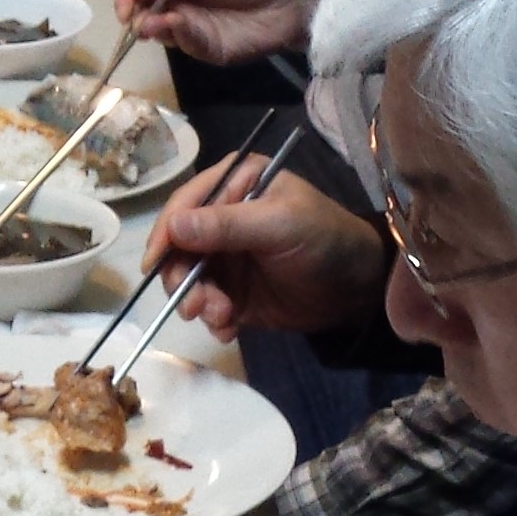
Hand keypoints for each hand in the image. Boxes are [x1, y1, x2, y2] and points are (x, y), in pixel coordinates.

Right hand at [118, 0, 311, 63]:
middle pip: (145, 13)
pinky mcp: (209, 49)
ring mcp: (195, 28)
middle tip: (135, 18)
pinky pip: (186, 45)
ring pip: (161, 32)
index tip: (125, 4)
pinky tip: (176, 25)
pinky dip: (177, 36)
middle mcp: (181, 3)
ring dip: (152, 28)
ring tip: (151, 24)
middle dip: (135, 16)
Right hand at [145, 162, 390, 341]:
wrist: (361, 290)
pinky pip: (207, 305)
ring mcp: (226, 256)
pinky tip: (229, 330)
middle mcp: (223, 217)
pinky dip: (212, 320)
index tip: (155, 264)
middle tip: (193, 307)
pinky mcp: (233, 291)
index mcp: (235, 185)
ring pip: (189, 280)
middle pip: (179, 246)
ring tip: (221, 318)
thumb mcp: (280, 225)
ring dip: (198, 302)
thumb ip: (228, 225)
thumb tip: (174, 226)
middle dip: (182, 278)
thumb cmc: (326, 240)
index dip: (166, 233)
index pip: (185, 204)